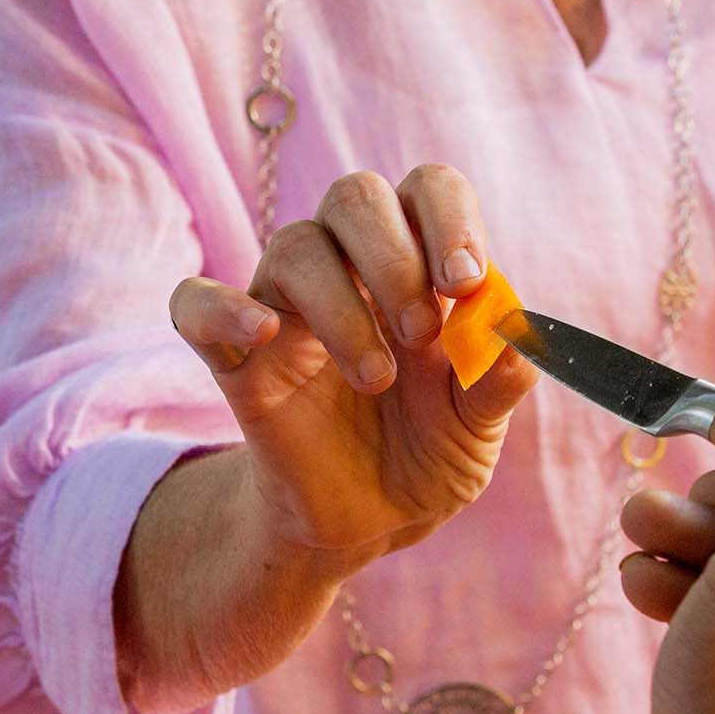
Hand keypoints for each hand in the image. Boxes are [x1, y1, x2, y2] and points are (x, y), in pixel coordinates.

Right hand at [168, 166, 535, 566]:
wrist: (366, 522)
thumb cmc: (425, 454)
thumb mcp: (477, 429)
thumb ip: (497, 384)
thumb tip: (520, 342)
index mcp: (417, 264)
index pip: (426, 191)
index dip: (448, 219)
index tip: (465, 282)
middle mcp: (348, 269)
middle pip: (355, 197)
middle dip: (394, 255)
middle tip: (422, 333)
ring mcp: (286, 307)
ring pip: (295, 246)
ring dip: (341, 306)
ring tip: (376, 379)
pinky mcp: (235, 357)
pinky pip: (195, 304)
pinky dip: (221, 307)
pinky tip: (263, 334)